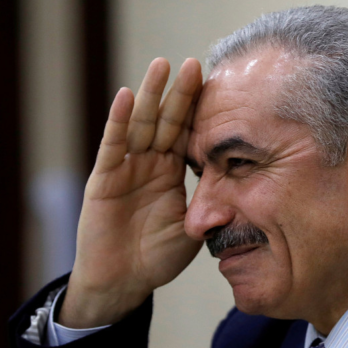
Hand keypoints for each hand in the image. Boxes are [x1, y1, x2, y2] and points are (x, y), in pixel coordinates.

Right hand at [59, 58, 203, 327]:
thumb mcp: (193, 230)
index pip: (188, 134)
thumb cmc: (156, 257)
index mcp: (171, 173)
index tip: (218, 86)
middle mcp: (150, 164)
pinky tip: (124, 97)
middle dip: (180, 94)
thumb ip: (210, 207)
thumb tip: (244, 189)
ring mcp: (126, 169)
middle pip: (166, 122)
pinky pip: (112, 147)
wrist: (122, 282)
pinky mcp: (103, 179)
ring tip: (161, 66)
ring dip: (150, 96)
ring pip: (140, 126)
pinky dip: (117, 122)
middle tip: (194, 65)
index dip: (200, 112)